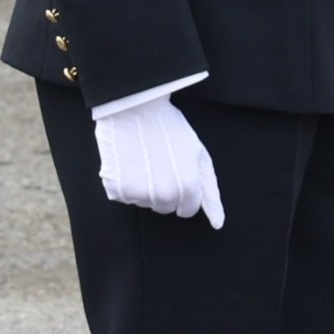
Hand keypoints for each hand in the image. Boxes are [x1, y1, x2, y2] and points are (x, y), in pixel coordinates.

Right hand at [94, 98, 225, 228]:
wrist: (135, 110)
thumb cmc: (171, 130)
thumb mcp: (199, 155)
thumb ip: (209, 191)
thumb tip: (218, 223)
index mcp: (187, 187)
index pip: (187, 211)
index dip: (186, 194)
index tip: (180, 175)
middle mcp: (163, 195)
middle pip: (166, 208)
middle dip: (166, 191)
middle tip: (162, 164)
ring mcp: (138, 194)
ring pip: (145, 203)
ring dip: (146, 187)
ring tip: (145, 160)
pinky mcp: (115, 189)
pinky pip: (125, 196)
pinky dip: (126, 183)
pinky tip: (130, 162)